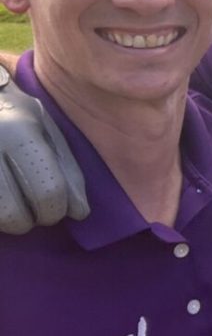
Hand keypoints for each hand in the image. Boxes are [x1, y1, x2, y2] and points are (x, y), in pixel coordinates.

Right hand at [0, 71, 90, 232]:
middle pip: (13, 214)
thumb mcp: (47, 131)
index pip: (47, 191)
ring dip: (7, 221)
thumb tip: (79, 213)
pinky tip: (2, 197)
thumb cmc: (16, 114)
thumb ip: (68, 171)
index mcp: (19, 132)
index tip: (55, 209)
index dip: (55, 210)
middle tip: (32, 212)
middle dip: (29, 221)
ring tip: (13, 205)